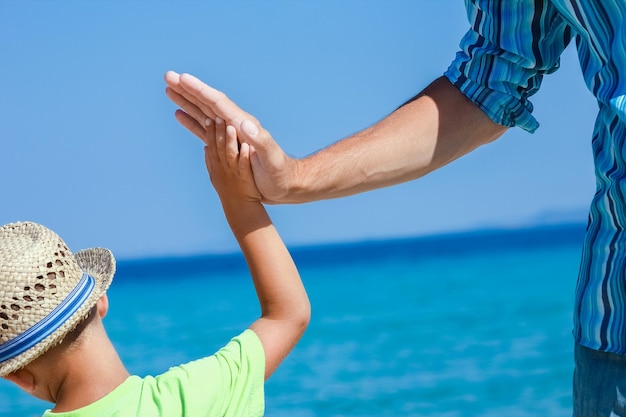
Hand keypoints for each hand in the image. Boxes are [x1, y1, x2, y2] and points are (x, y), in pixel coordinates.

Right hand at [165, 71, 297, 203]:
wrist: (285, 184)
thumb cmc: (280, 173)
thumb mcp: (272, 157)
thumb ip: (261, 141)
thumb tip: (245, 124)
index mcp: (243, 124)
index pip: (218, 102)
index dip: (200, 91)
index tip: (183, 78)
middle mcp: (235, 124)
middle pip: (207, 102)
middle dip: (188, 89)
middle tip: (168, 75)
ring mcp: (230, 133)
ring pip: (203, 112)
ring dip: (186, 100)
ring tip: (169, 88)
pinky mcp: (226, 144)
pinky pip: (204, 128)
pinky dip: (191, 120)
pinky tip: (179, 114)